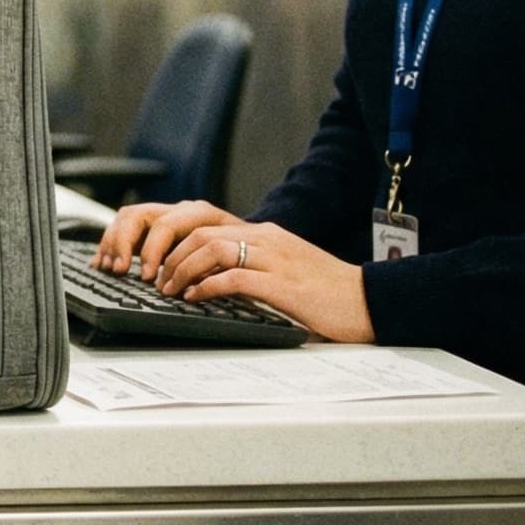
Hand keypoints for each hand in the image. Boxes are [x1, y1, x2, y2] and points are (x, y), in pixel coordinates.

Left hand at [99, 200, 372, 341]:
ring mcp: (274, 258)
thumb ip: (251, 267)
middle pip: (200, 230)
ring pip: (211, 247)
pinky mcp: (282, 283)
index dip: (174, 241)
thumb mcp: (283, 270)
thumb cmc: (326, 292)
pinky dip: (206, 287)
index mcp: (264, 233)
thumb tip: (209, 279)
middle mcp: (266, 238)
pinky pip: (233, 277)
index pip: (205, 223)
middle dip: (169, 254)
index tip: (159, 263)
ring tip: (168, 289)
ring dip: (181, 269)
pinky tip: (194, 298)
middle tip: (155, 278)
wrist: (369, 302)